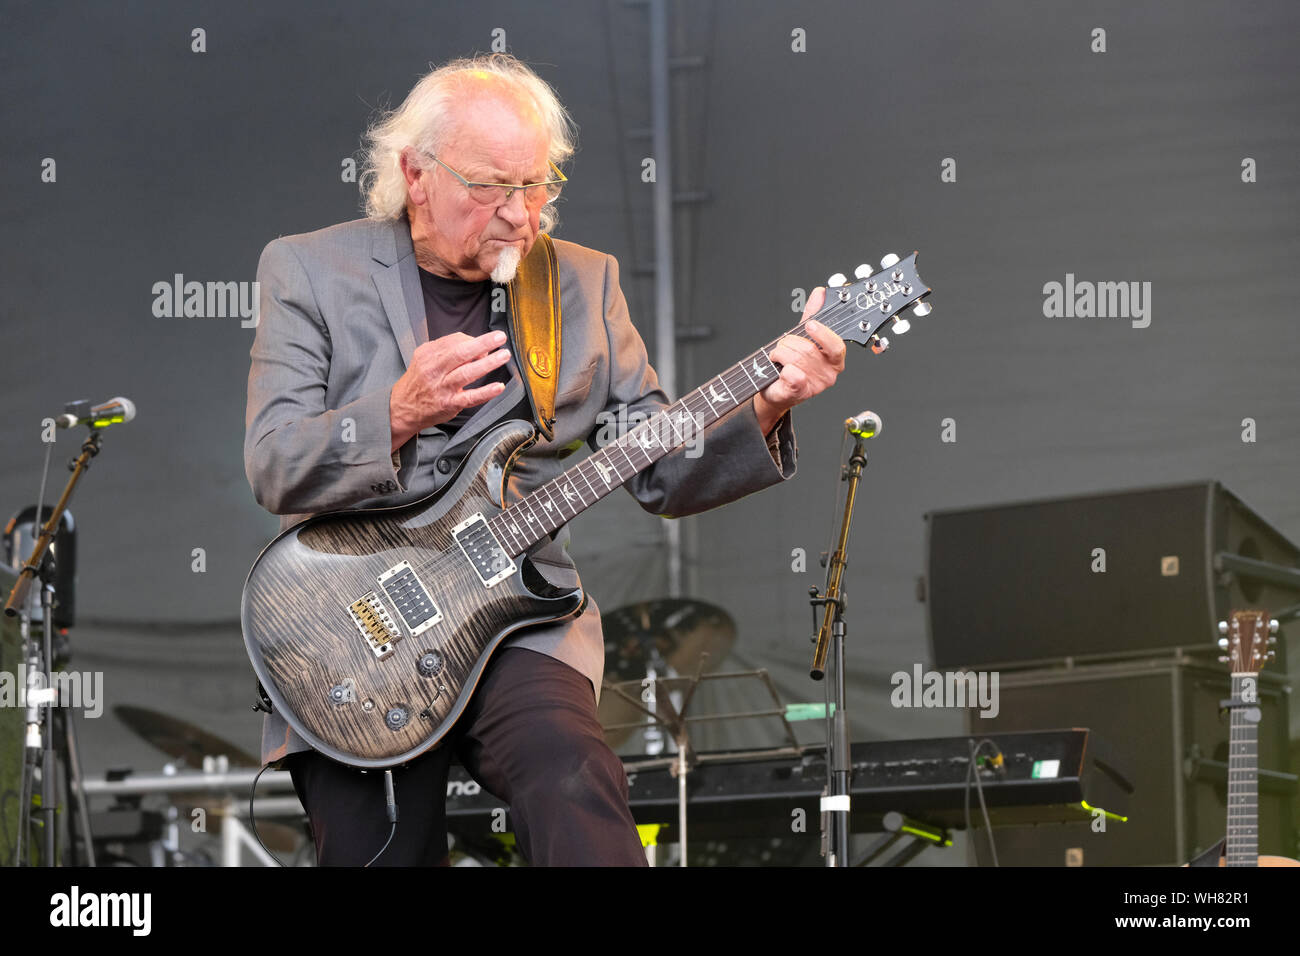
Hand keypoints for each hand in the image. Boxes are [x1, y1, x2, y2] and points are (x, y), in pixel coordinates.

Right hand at [390, 330, 511, 450]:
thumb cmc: (419, 381)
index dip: (473, 340)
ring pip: (467, 373)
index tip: (485, 342)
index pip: (454, 341)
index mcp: (428, 354)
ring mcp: (442, 388)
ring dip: (488, 363)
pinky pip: (470, 397)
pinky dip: (486, 392)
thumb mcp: (425, 358)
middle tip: (500, 337)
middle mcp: (434, 370)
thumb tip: (474, 345)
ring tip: (503, 356)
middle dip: (483, 343)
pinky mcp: (450, 404)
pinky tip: (498, 386)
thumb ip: (447, 350)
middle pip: (461, 352)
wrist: (403, 407)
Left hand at [753, 287, 844, 433]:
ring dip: (780, 353)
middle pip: (808, 349)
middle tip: (783, 347)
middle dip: (789, 343)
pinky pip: (792, 372)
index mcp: (835, 359)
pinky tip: (778, 370)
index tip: (810, 324)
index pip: (837, 346)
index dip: (823, 334)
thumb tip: (821, 293)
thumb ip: (813, 315)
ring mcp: (816, 385)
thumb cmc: (790, 365)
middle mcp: (829, 374)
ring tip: (778, 358)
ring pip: (796, 358)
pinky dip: (779, 366)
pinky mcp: (801, 392)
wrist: (775, 390)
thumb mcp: (803, 337)